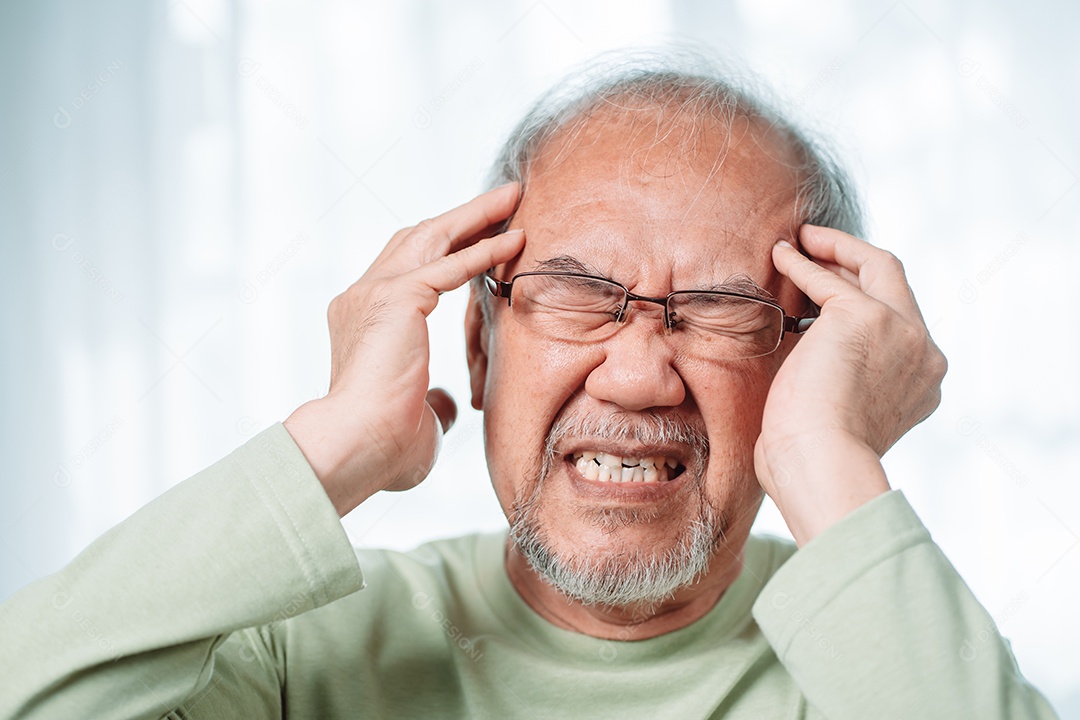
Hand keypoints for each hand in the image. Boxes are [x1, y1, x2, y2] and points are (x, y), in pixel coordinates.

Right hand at [284, 183, 524, 515]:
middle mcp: (362, 297)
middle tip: (505, 199)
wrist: (354, 446)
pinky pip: (449, 266)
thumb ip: (429, 400)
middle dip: (463, 217)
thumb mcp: (415, 417)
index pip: (407, 267)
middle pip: (418, 238)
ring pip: (432, 237)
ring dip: (476, 215)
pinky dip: (484, 251)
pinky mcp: (396, 299)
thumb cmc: (381, 446)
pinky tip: (515, 240)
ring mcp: (375, 293)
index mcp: (361, 319)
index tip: (481, 234)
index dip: (445, 247)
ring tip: (514, 197)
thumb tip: (447, 403)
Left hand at [755, 225, 946, 544]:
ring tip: (800, 239)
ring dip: (834, 249)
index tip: (830, 288)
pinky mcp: (866, 317)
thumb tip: (809, 364)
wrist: (820, 465)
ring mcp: (900, 331)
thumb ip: (842, 384)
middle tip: (819, 246)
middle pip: (897, 285)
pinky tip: (780, 254)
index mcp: (921, 383)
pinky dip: (803, 262)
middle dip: (857, 261)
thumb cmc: (814, 460)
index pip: (900, 323)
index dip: (864, 299)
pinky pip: (828, 278)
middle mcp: (923, 353)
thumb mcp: (841, 416)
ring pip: (875, 267)